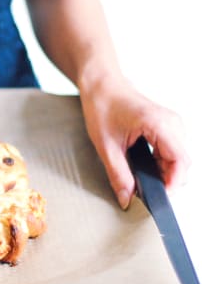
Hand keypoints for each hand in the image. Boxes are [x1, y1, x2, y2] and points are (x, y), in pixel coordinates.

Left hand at [80, 78, 189, 208]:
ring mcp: (172, 124)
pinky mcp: (167, 126)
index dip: (173, 183)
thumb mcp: (106, 146)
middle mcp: (172, 123)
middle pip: (182, 162)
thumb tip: (127, 199)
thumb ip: (118, 175)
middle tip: (143, 192)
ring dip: (163, 173)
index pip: (180, 161)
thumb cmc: (102, 106)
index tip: (159, 198)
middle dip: (165, 180)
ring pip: (178, 159)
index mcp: (159, 124)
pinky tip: (143, 168)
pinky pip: (172, 151)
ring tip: (139, 179)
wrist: (101, 85)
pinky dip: (160, 164)